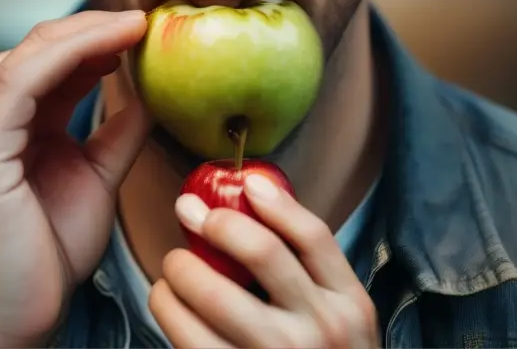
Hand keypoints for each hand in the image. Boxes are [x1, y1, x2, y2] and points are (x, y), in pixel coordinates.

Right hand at [0, 10, 149, 347]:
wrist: (10, 321)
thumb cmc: (47, 255)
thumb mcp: (97, 180)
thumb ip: (118, 136)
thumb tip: (149, 97)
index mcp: (15, 129)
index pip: (46, 65)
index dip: (90, 41)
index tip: (136, 32)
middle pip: (29, 51)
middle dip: (84, 28)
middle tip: (134, 22)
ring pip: (18, 60)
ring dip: (73, 35)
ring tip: (124, 28)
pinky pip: (14, 89)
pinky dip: (58, 60)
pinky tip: (103, 51)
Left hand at [149, 174, 378, 347]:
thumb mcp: (339, 310)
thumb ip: (307, 264)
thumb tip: (254, 194)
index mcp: (347, 303)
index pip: (313, 236)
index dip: (276, 202)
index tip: (245, 183)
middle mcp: (318, 331)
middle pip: (261, 253)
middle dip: (214, 224)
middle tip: (188, 213)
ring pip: (213, 298)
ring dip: (179, 271)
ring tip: (172, 267)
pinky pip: (190, 341)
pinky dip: (168, 314)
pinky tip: (168, 304)